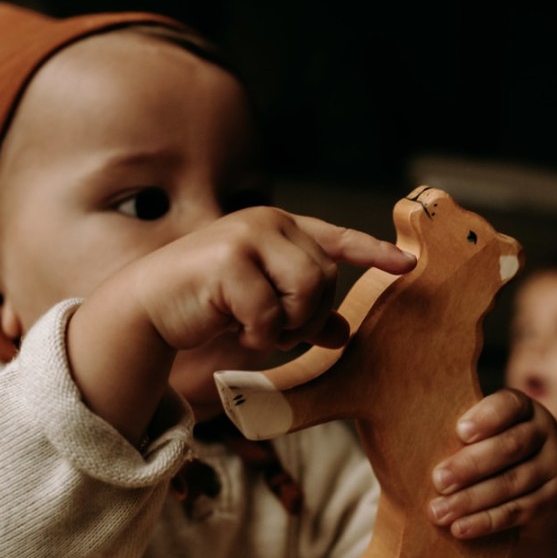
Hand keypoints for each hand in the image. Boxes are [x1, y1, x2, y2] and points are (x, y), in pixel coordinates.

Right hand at [133, 206, 416, 353]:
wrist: (150, 305)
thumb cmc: (207, 303)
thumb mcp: (262, 308)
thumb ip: (300, 314)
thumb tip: (340, 333)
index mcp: (278, 228)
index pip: (335, 238)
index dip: (372, 252)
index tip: (407, 265)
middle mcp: (266, 222)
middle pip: (324, 277)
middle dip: (305, 316)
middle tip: (275, 331)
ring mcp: (246, 236)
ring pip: (306, 289)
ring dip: (286, 325)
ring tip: (255, 329)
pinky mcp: (227, 260)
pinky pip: (269, 312)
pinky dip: (258, 335)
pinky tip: (233, 329)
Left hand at [427, 388, 556, 557]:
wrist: (526, 490)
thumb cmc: (480, 451)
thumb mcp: (473, 433)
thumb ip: (450, 427)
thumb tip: (384, 420)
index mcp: (522, 408)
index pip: (509, 405)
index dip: (487, 417)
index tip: (459, 432)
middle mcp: (545, 434)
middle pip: (509, 448)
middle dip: (470, 465)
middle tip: (437, 480)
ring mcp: (555, 468)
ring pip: (512, 484)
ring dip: (471, 500)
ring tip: (437, 512)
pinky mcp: (554, 502)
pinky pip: (518, 512)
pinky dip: (486, 522)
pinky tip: (458, 529)